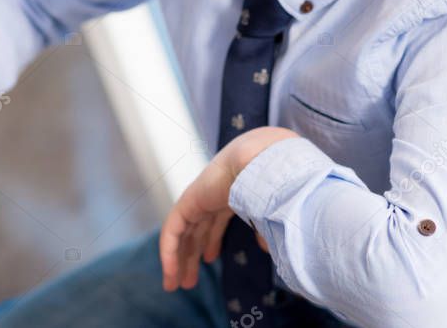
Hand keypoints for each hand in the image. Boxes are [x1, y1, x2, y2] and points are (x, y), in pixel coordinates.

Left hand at [159, 127, 296, 291]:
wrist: (266, 161)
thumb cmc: (277, 183)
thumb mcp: (274, 214)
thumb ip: (266, 230)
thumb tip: (267, 247)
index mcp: (234, 193)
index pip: (215, 219)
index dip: (211, 240)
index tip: (210, 259)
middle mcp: (213, 194)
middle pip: (197, 229)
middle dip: (192, 255)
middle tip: (188, 282)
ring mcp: (200, 196)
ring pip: (183, 233)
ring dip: (179, 259)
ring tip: (177, 285)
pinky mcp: (188, 201)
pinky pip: (172, 230)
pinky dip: (169, 251)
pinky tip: (170, 272)